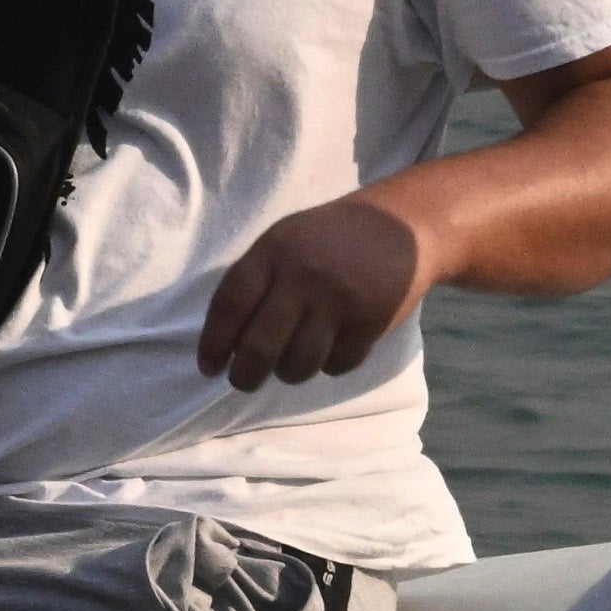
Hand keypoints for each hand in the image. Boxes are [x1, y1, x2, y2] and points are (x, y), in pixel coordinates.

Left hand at [201, 191, 434, 388]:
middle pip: (261, 345)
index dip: (213, 343)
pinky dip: (328, 366)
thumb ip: (255, 280)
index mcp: (271, 254)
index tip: (208, 367)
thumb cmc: (328, 238)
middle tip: (243, 383)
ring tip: (287, 366)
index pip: (230, 306)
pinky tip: (328, 352)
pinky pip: (338, 364)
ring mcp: (338, 302)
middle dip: (246, 375)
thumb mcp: (282, 242)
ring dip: (288, 374)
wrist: (401, 227)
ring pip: (299, 362)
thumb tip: (227, 339)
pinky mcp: (371, 322)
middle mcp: (302, 278)